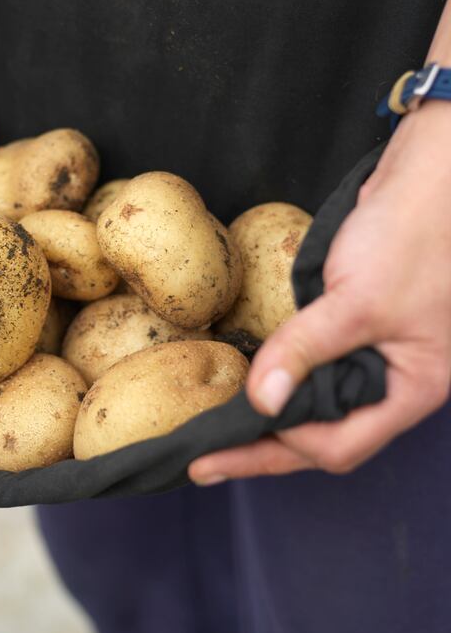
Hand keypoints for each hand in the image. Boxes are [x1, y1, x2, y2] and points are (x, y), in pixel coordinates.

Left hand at [189, 100, 450, 484]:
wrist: (432, 173)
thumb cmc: (413, 235)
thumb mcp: (358, 301)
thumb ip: (307, 350)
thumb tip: (262, 400)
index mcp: (410, 388)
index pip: (336, 446)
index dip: (278, 449)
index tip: (222, 445)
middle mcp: (392, 379)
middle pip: (321, 433)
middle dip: (264, 447)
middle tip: (206, 459)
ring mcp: (372, 351)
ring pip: (314, 402)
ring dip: (269, 415)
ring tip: (219, 428)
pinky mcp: (352, 323)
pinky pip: (312, 364)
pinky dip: (280, 375)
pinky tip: (250, 378)